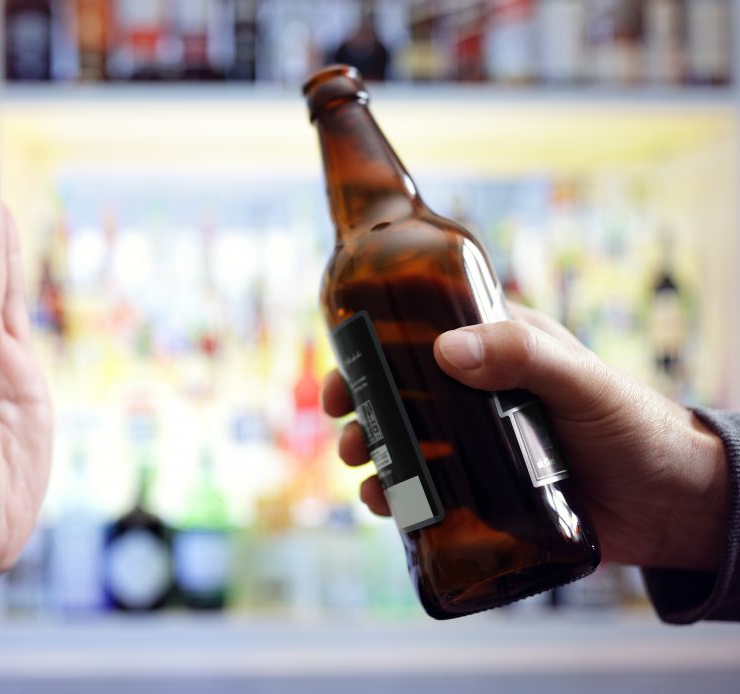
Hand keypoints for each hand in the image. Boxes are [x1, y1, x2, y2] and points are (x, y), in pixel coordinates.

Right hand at [324, 304, 727, 571]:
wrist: (671, 506)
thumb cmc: (634, 427)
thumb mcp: (580, 381)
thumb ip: (522, 357)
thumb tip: (445, 350)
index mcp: (496, 351)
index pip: (420, 336)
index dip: (371, 349)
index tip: (342, 370)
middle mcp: (477, 395)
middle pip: (401, 395)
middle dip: (364, 412)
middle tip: (348, 433)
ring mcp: (477, 446)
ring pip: (407, 444)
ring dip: (375, 456)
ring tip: (363, 472)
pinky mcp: (482, 495)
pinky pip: (427, 493)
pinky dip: (398, 497)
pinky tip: (386, 506)